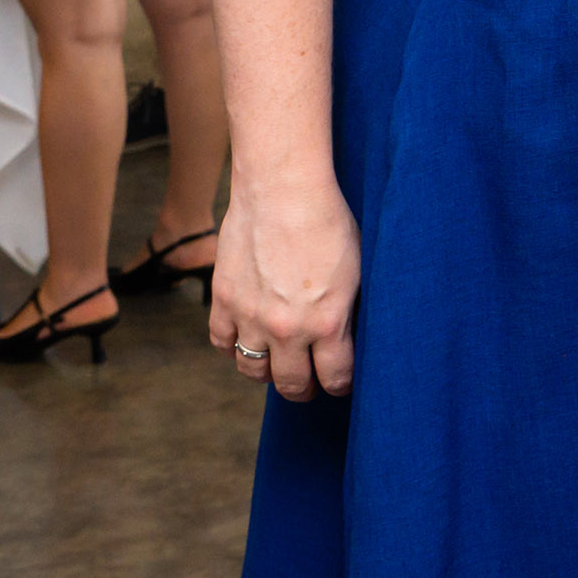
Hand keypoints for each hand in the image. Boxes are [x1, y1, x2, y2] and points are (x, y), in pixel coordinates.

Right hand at [209, 183, 360, 400]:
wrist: (283, 188)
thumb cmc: (328, 220)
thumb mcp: (356, 270)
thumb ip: (347, 311)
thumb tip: (347, 338)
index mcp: (327, 322)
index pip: (335, 378)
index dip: (340, 384)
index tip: (339, 381)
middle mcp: (287, 329)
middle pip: (292, 384)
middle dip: (304, 388)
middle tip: (309, 382)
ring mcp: (251, 317)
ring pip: (252, 370)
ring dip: (267, 371)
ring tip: (277, 361)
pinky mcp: (223, 300)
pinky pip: (221, 343)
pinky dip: (233, 346)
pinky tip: (247, 337)